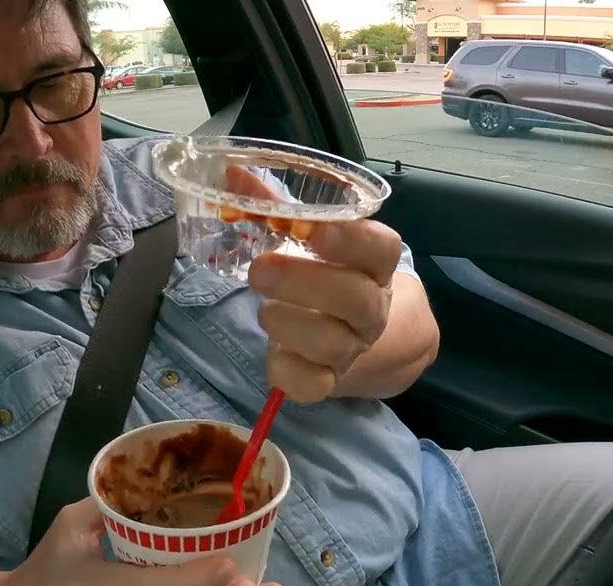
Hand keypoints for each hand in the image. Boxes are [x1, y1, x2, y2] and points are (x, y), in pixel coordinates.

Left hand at [227, 167, 401, 402]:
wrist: (348, 333)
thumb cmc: (322, 273)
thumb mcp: (305, 239)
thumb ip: (274, 207)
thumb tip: (230, 174)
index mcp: (374, 266)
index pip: (382, 248)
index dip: (354, 240)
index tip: (316, 230)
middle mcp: (371, 309)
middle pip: (357, 300)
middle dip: (306, 283)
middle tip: (260, 269)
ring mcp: (352, 348)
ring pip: (333, 344)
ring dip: (291, 323)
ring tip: (265, 309)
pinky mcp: (327, 380)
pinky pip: (313, 385)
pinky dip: (287, 369)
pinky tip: (273, 350)